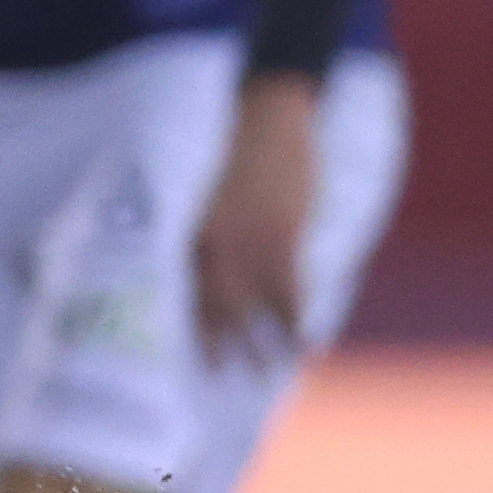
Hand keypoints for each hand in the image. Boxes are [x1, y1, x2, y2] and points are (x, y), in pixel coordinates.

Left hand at [190, 74, 322, 368]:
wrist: (266, 113)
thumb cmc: (237, 144)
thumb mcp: (206, 188)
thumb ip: (208, 227)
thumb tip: (218, 262)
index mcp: (189, 231)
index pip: (186, 292)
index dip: (195, 328)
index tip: (201, 358)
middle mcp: (211, 245)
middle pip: (215, 309)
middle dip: (224, 347)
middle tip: (231, 378)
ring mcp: (247, 245)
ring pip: (252, 309)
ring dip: (264, 345)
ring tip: (274, 372)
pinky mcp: (281, 238)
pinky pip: (289, 294)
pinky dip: (297, 322)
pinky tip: (306, 343)